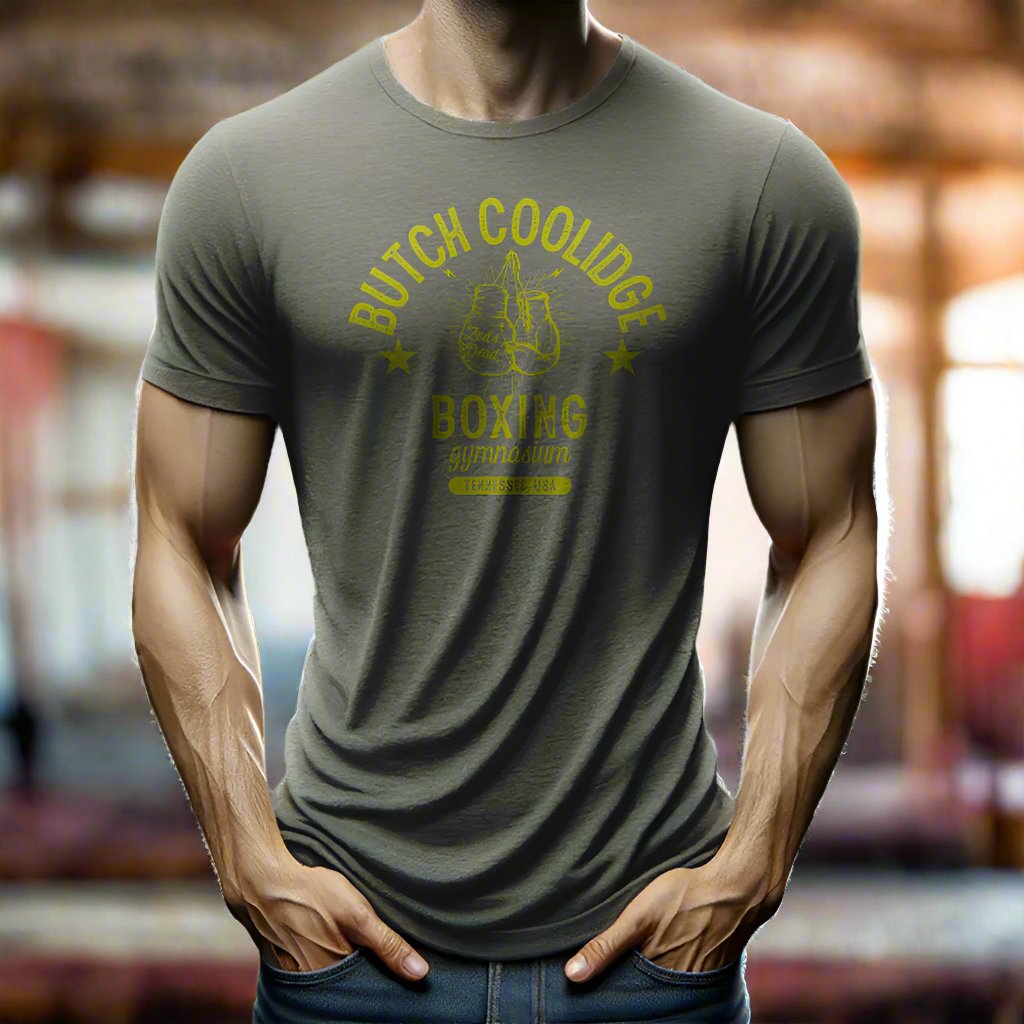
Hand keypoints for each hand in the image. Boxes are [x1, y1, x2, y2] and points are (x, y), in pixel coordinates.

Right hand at [224, 848, 429, 980]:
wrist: (262, 883)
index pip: (370, 991)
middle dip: (366, 979)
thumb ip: (388, 945)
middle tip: (375, 959)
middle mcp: (317, 983)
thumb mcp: (357, 914)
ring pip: (333, 983)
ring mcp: (300, 976)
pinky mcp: (289, 966)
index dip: (386, 983)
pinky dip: (327, 967)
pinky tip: (331, 948)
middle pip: (351, 989)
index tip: (402, 978)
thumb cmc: (311, 894)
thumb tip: (421, 974)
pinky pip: (315, 975)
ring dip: (346, 973)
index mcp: (337, 973)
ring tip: (353, 951)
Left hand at [563, 855, 783, 981]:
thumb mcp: (638, 917)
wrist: (737, 888)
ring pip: (666, 992)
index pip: (627, 999)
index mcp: (657, 976)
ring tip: (641, 971)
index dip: (612, 995)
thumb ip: (606, 946)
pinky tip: (667, 962)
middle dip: (632, 993)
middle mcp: (678, 986)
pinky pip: (686, 983)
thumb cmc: (686, 896)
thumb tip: (572, 976)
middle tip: (617, 982)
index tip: (596, 997)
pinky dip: (672, 979)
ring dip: (652, 986)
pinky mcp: (711, 969)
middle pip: (648, 998)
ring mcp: (697, 979)